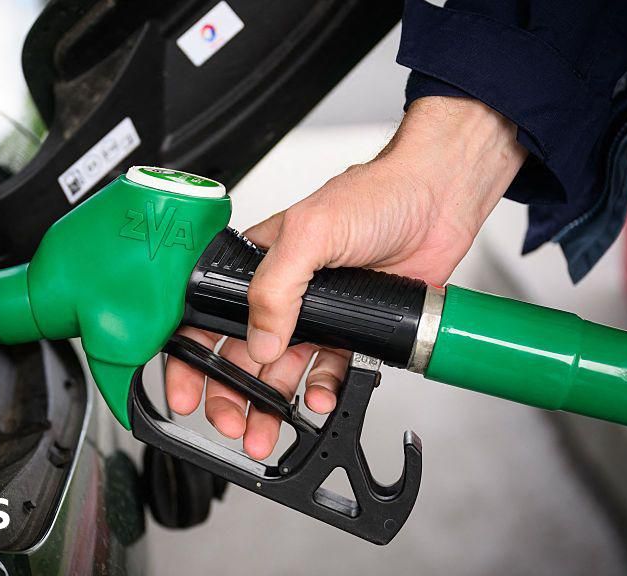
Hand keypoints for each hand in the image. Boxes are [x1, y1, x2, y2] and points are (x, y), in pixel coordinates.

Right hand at [165, 96, 526, 458]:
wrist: (439, 201)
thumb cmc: (377, 194)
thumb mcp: (311, 231)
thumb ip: (275, 287)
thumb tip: (261, 340)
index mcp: (257, 264)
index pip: (209, 315)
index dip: (192, 356)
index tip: (187, 392)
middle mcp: (283, 291)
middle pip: (240, 354)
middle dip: (229, 394)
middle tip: (231, 423)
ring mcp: (318, 312)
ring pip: (281, 371)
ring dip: (269, 405)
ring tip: (265, 432)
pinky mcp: (353, 327)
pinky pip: (329, 370)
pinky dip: (320, 391)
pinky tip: (318, 400)